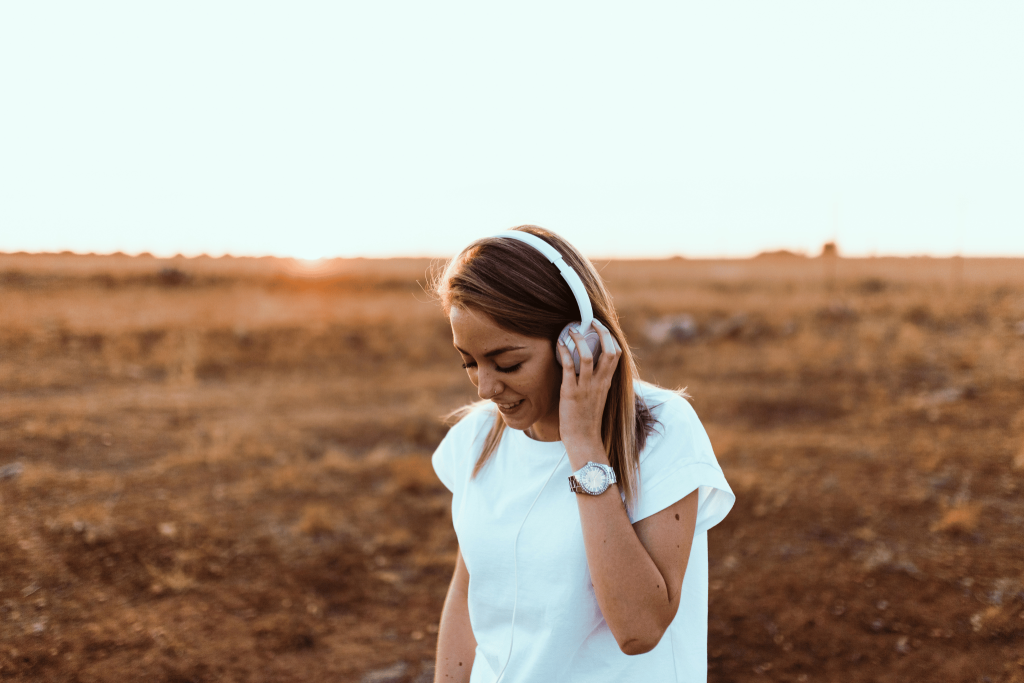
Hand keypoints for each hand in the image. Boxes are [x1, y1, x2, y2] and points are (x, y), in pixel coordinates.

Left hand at [555, 320, 622, 458]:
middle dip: (601, 332)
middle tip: (590, 321)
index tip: (601, 328)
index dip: (610, 338)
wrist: (583, 439)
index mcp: (607, 382)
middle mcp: (600, 382)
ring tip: (571, 329)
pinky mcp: (571, 392)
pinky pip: (569, 367)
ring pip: (588, 356)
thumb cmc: (588, 420)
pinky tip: (558, 344)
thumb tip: (591, 367)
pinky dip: (564, 352)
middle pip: (609, 351)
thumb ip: (598, 382)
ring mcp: (586, 387)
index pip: (616, 355)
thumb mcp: (598, 397)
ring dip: (579, 339)